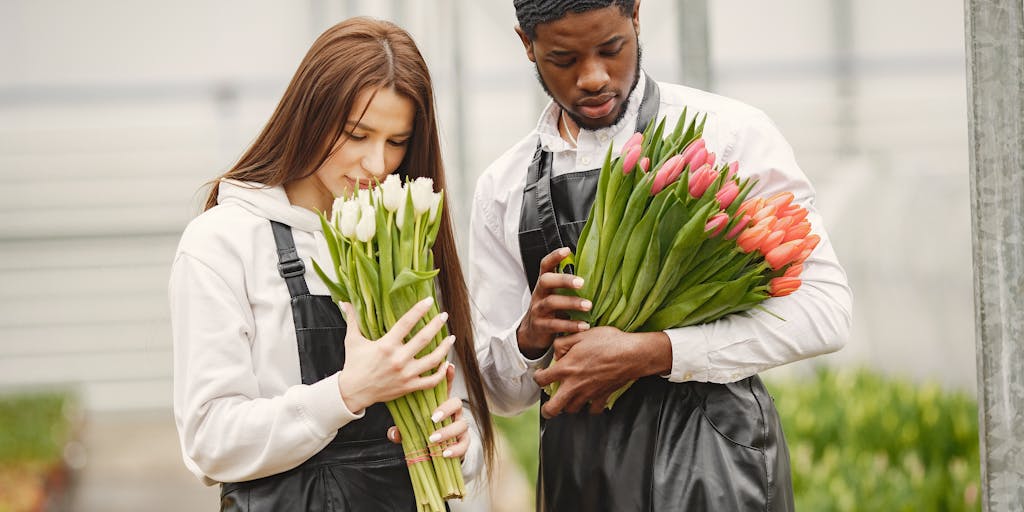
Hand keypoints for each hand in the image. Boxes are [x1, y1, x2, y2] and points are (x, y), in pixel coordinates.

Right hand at [337, 297, 454, 412]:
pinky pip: (431, 381)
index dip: (419, 310)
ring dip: (444, 348)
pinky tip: (446, 363)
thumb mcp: (352, 340)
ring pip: (432, 360)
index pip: (406, 323)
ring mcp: (405, 374)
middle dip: (436, 325)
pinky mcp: (409, 386)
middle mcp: (398, 359)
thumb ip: (352, 319)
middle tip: (444, 316)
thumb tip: (345, 302)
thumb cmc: (354, 365)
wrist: (352, 392)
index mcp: (386, 345)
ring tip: (451, 338)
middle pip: (424, 339)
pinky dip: (441, 372)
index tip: (429, 301)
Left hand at [386, 364, 469, 459]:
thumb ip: (403, 430)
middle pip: (456, 403)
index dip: (448, 376)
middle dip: (446, 409)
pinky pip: (465, 443)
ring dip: (448, 431)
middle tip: (432, 418)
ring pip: (462, 424)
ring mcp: (460, 427)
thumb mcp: (411, 429)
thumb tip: (394, 433)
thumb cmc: (423, 434)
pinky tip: (444, 453)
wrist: (435, 453)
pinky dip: (456, 449)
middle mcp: (453, 413)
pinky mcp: (464, 442)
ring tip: (433, 439)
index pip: (445, 387)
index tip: (447, 367)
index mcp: (440, 404)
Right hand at [517, 247, 592, 357]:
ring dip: (571, 303)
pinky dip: (571, 325)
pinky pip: (555, 325)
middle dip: (563, 280)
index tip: (567, 250)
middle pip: (546, 281)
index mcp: (544, 283)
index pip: (545, 265)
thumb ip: (568, 284)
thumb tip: (594, 269)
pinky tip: (585, 325)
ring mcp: (538, 310)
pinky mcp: (541, 326)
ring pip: (552, 303)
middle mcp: (538, 294)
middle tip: (582, 283)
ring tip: (588, 306)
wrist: (533, 332)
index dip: (554, 257)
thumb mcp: (555, 293)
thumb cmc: (551, 309)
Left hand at [533, 328, 671, 417]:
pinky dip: (590, 407)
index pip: (542, 380)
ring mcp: (589, 393)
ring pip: (572, 410)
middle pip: (554, 408)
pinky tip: (590, 400)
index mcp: (566, 368)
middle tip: (548, 407)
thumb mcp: (581, 335)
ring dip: (568, 406)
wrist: (632, 354)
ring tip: (569, 399)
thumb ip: (563, 343)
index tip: (540, 376)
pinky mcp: (602, 397)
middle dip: (548, 410)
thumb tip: (556, 353)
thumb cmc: (608, 342)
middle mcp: (575, 385)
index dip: (537, 378)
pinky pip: (593, 409)